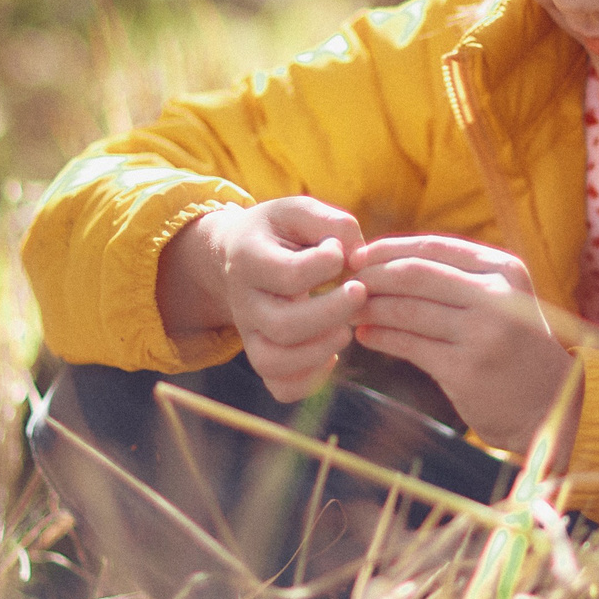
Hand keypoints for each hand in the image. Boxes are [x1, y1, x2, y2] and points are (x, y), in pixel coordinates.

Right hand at [166, 198, 368, 400]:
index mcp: (248, 258)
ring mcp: (249, 333)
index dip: (326, 264)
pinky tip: (331, 355)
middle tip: (360, 293)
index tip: (341, 253)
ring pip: (274, 362)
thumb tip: (358, 257)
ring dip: (319, 351)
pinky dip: (309, 380)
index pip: (289, 274)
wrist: (238, 254)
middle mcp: (242, 301)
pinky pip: (280, 387)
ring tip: (346, 330)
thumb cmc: (280, 231)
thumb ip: (332, 223)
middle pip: (282, 326)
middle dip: (331, 313)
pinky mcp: (262, 354)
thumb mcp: (300, 211)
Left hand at [348, 235, 577, 457]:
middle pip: (414, 274)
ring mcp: (482, 333)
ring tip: (347, 309)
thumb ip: (457, 278)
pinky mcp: (465, 369)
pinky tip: (363, 335)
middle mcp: (496, 296)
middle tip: (343, 283)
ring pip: (406, 309)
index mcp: (504, 270)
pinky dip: (379, 337)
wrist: (550, 407)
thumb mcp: (502, 301)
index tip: (357, 257)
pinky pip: (408, 345)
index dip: (387, 249)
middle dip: (370, 275)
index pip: (432, 247)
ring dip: (368, 307)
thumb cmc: (514, 350)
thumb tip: (386, 261)